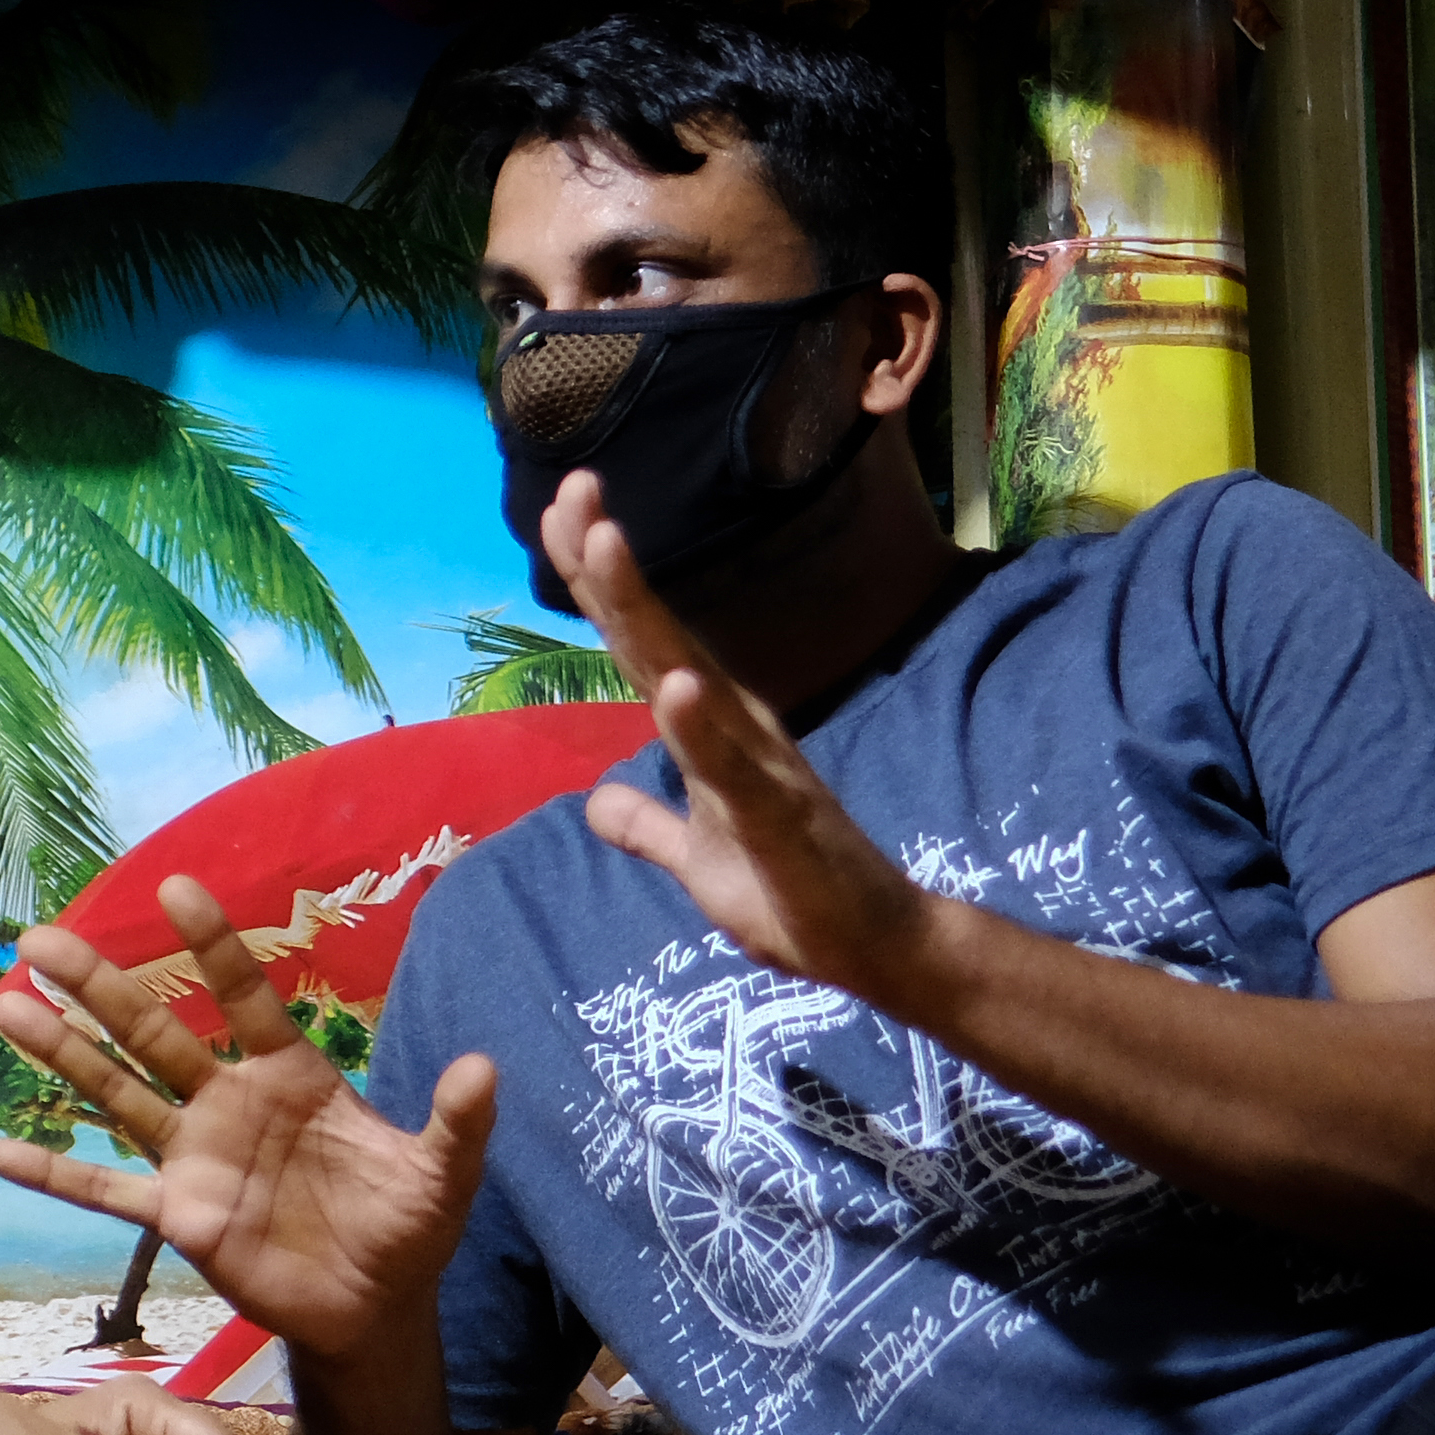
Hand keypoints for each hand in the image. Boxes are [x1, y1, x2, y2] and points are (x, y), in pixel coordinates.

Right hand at [0, 876, 494, 1386]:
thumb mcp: (444, 1174)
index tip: (174, 888)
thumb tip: (484, 1067)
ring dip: (62, 1054)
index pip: (245, 997)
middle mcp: (231, 1104)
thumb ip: (459, 1121)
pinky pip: (106, 1191)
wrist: (378, 1309)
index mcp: (293, 1075)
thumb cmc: (408, 1227)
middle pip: (155, 1033)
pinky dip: (53, 1172)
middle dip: (99, 985)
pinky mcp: (180, 1217)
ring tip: (6, 1008)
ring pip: (117, 1094)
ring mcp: (197, 1158)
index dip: (212, 945)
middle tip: (39, 936)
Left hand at [542, 467, 939, 1001]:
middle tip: (572, 487)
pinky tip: (675, 686)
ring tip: (605, 543)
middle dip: (608, 565)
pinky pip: (732, 768)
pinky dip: (700, 727)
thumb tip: (597, 801)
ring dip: (644, 611)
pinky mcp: (779, 818)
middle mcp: (732, 726)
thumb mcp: (696, 864)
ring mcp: (758, 765)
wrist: (874, 948)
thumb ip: (648, 828)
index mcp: (709, 731)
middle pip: (654, 636)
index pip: (640, 646)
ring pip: (686, 675)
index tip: (559, 513)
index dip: (598, 582)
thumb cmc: (790, 898)